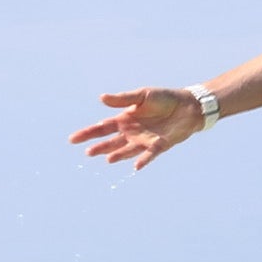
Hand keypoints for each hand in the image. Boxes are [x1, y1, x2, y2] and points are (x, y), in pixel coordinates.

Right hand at [69, 88, 203, 169]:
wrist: (188, 105)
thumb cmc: (164, 99)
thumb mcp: (142, 95)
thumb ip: (122, 99)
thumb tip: (101, 98)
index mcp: (124, 119)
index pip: (102, 128)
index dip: (87, 134)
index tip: (73, 140)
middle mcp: (131, 133)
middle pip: (111, 142)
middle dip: (100, 147)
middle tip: (88, 152)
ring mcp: (144, 140)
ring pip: (127, 150)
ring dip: (118, 155)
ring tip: (108, 159)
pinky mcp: (159, 145)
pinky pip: (149, 154)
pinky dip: (143, 160)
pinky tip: (136, 166)